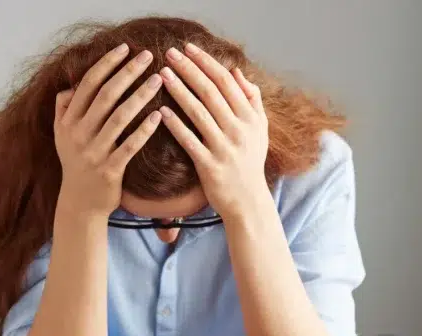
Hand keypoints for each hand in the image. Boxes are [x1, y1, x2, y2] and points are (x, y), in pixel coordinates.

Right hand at [54, 44, 163, 217]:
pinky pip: (130, 146)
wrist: (80, 204)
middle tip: (149, 56)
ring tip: (159, 79)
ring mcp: (93, 153)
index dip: (107, 64)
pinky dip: (144, 130)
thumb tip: (71, 85)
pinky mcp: (109, 170)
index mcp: (68, 121)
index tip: (125, 48)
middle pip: (105, 96)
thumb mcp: (63, 136)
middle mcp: (78, 134)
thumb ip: (63, 109)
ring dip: (140, 95)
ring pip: (119, 118)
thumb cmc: (77, 164)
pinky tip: (159, 115)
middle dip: (128, 72)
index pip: (88, 84)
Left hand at [158, 43, 271, 220]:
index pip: (226, 81)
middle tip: (169, 52)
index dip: (206, 62)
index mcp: (250, 117)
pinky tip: (160, 111)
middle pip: (210, 92)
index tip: (188, 47)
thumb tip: (236, 71)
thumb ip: (252, 99)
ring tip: (161, 74)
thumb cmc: (250, 162)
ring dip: (179, 91)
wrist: (248, 202)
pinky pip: (189, 141)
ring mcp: (224, 148)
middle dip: (189, 69)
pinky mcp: (209, 166)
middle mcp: (239, 130)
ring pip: (199, 113)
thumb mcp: (260, 129)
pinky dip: (176, 125)